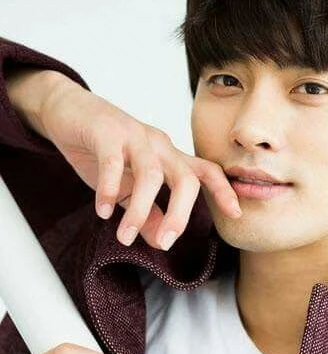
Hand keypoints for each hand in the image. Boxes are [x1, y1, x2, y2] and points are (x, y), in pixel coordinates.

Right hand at [38, 76, 241, 249]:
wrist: (66, 111)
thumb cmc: (103, 151)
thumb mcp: (127, 189)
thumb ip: (147, 214)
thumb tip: (161, 242)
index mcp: (169, 157)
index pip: (206, 172)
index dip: (223, 191)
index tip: (236, 214)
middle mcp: (159, 145)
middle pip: (185, 179)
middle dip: (180, 214)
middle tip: (166, 242)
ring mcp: (134, 136)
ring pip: (151, 175)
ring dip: (140, 210)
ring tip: (125, 236)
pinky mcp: (106, 132)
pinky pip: (113, 163)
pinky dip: (108, 190)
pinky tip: (103, 212)